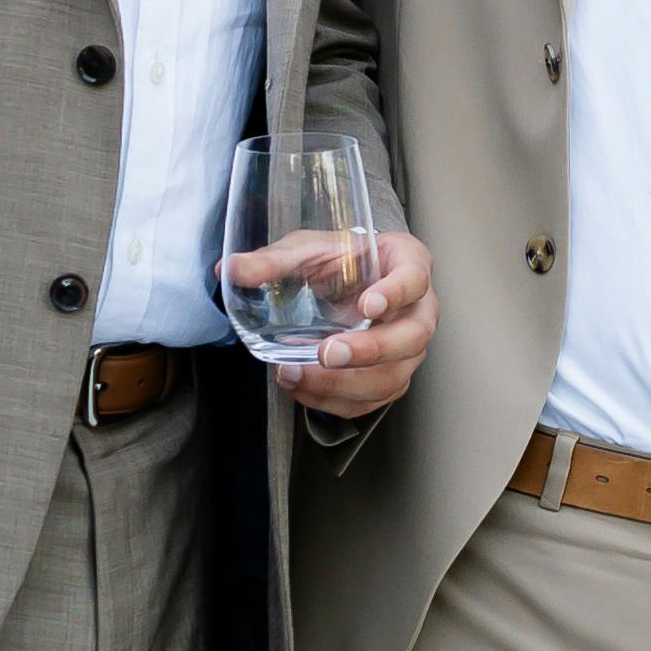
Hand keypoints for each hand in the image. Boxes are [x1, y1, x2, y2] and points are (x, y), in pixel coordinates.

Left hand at [285, 220, 432, 417]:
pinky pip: (372, 400)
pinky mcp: (391, 376)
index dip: (396, 293)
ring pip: (394, 377)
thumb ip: (273, 260)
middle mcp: (418, 309)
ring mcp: (408, 348)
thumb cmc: (340, 260)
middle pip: (411, 338)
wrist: (347, 280)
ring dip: (345, 384)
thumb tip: (232, 270)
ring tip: (298, 374)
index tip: (369, 303)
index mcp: (408, 264)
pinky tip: (302, 388)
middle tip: (328, 353)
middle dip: (370, 351)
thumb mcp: (307, 249)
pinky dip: (335, 400)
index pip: (415, 278)